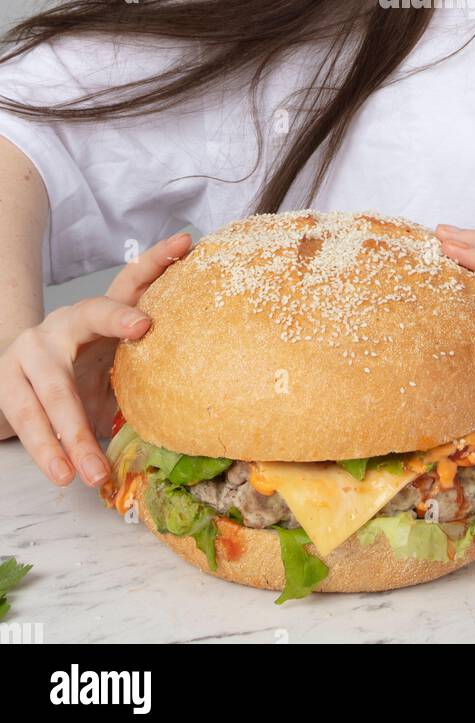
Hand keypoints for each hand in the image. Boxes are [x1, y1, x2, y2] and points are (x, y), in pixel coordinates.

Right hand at [0, 232, 190, 487]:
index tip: (183, 249)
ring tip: (94, 471)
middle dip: (117, 321)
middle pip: (90, 316)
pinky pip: (27, 418)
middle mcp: (64, 323)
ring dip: (74, 435)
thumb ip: (142, 369)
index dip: (154, 265)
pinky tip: (64, 473)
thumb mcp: (111, 364)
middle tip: (144, 325)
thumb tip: (206, 393)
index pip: (129, 282)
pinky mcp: (7, 382)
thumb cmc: (79, 375)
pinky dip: (48, 450)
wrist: (16, 378)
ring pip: (52, 389)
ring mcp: (31, 350)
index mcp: (96, 316)